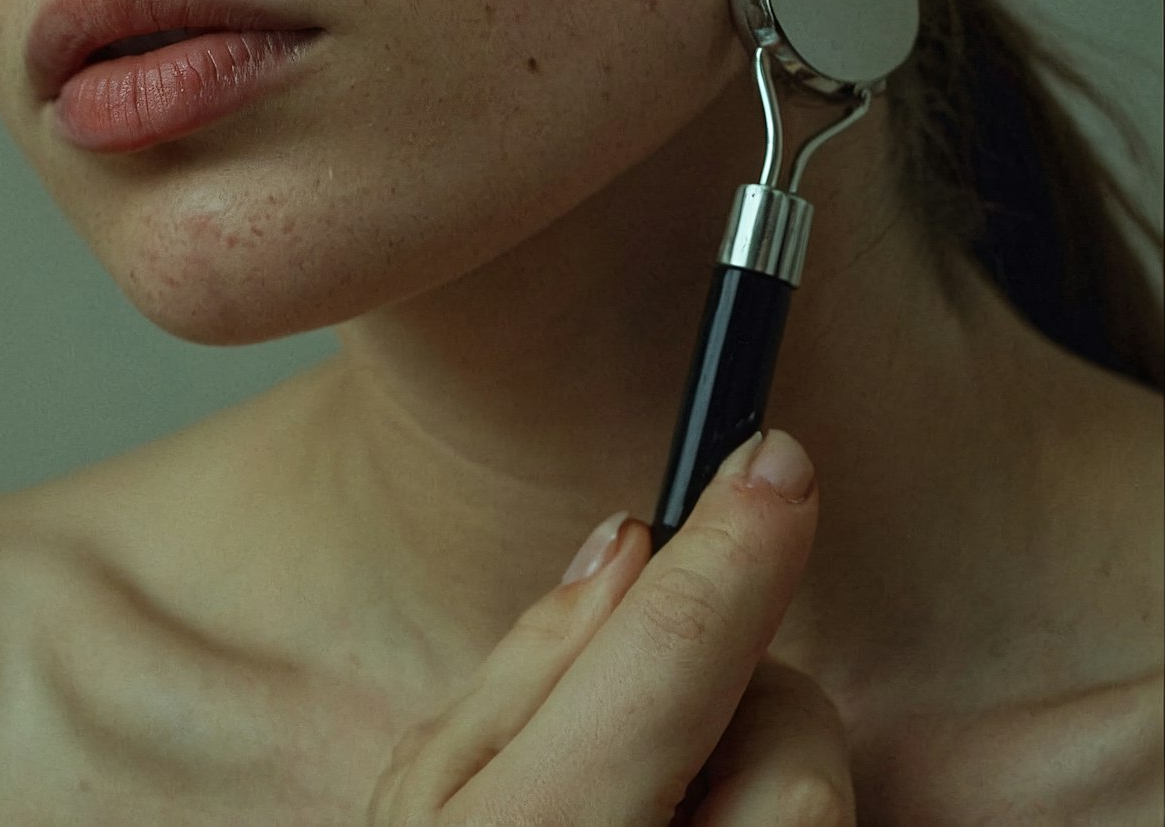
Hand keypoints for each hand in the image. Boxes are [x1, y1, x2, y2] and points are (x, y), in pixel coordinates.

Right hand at [367, 429, 853, 824]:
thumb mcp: (426, 804)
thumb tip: (626, 546)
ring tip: (670, 809)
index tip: (779, 461)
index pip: (664, 661)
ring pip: (825, 808)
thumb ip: (524, 668)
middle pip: (792, 744)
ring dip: (767, 782)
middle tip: (675, 715)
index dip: (732, 545)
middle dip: (751, 691)